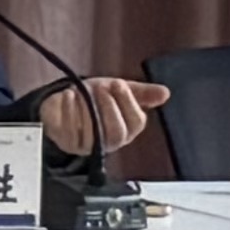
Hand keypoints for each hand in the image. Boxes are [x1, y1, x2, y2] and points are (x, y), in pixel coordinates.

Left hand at [39, 76, 163, 164]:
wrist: (64, 104)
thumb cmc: (94, 99)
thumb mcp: (118, 91)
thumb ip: (141, 92)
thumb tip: (166, 93)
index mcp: (127, 129)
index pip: (136, 123)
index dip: (128, 103)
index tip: (118, 84)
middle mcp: (110, 141)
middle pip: (117, 133)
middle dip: (110, 108)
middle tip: (102, 88)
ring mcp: (89, 145)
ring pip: (93, 134)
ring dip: (88, 108)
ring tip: (83, 90)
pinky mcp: (68, 143)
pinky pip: (69, 132)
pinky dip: (68, 111)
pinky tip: (69, 94)